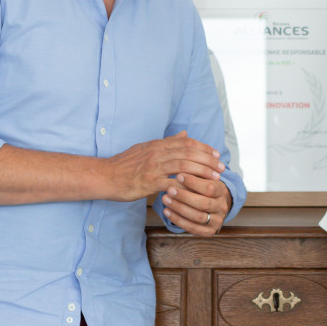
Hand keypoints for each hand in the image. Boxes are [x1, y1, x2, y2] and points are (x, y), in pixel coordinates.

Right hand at [105, 131, 221, 201]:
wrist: (105, 175)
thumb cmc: (126, 164)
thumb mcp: (147, 148)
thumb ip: (167, 142)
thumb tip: (185, 134)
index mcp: (158, 145)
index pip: (187, 142)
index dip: (204, 148)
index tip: (216, 155)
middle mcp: (157, 153)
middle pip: (189, 153)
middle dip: (208, 160)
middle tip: (221, 168)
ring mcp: (152, 167)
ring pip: (183, 166)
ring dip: (202, 172)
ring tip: (214, 178)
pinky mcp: (148, 182)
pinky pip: (170, 183)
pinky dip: (184, 186)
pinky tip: (195, 191)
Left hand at [160, 171, 232, 236]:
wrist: (214, 206)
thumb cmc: (204, 188)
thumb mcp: (205, 178)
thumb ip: (196, 171)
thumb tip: (180, 160)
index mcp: (222, 191)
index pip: (210, 187)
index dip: (194, 182)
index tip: (178, 175)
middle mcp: (221, 207)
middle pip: (204, 203)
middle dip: (184, 196)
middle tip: (169, 188)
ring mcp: (216, 221)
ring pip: (197, 216)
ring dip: (179, 207)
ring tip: (165, 198)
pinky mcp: (208, 232)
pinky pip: (192, 228)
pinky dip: (177, 219)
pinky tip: (166, 210)